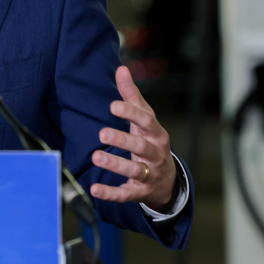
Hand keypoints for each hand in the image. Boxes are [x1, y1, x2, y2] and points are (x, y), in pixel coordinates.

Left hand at [90, 66, 175, 210]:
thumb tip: (121, 69)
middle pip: (141, 147)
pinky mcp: (139, 192)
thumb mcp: (144, 119)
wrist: (168, 180)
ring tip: (96, 157)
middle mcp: (154, 154)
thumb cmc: (150, 141)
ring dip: (115, 165)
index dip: (131, 113)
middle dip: (123, 140)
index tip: (113, 106)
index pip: (146, 121)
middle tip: (102, 133)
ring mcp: (149, 174)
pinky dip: (111, 193)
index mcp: (156, 134)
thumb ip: (132, 96)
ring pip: (135, 171)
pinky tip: (95, 190)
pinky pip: (125, 194)